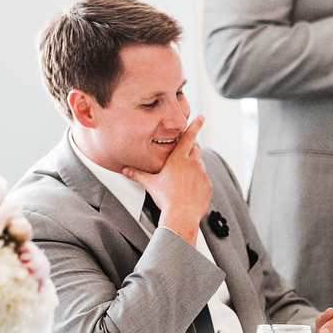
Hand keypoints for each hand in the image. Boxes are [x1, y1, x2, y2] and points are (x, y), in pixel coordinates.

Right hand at [122, 115, 211, 244]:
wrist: (181, 215)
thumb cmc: (165, 197)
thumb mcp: (150, 184)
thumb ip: (138, 174)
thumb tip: (124, 170)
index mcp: (179, 158)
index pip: (189, 136)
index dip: (196, 124)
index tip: (202, 116)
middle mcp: (193, 163)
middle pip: (195, 148)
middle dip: (191, 147)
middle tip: (183, 153)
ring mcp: (202, 174)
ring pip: (200, 164)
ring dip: (193, 166)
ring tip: (183, 177)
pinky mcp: (208, 186)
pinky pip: (204, 179)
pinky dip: (198, 181)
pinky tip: (189, 190)